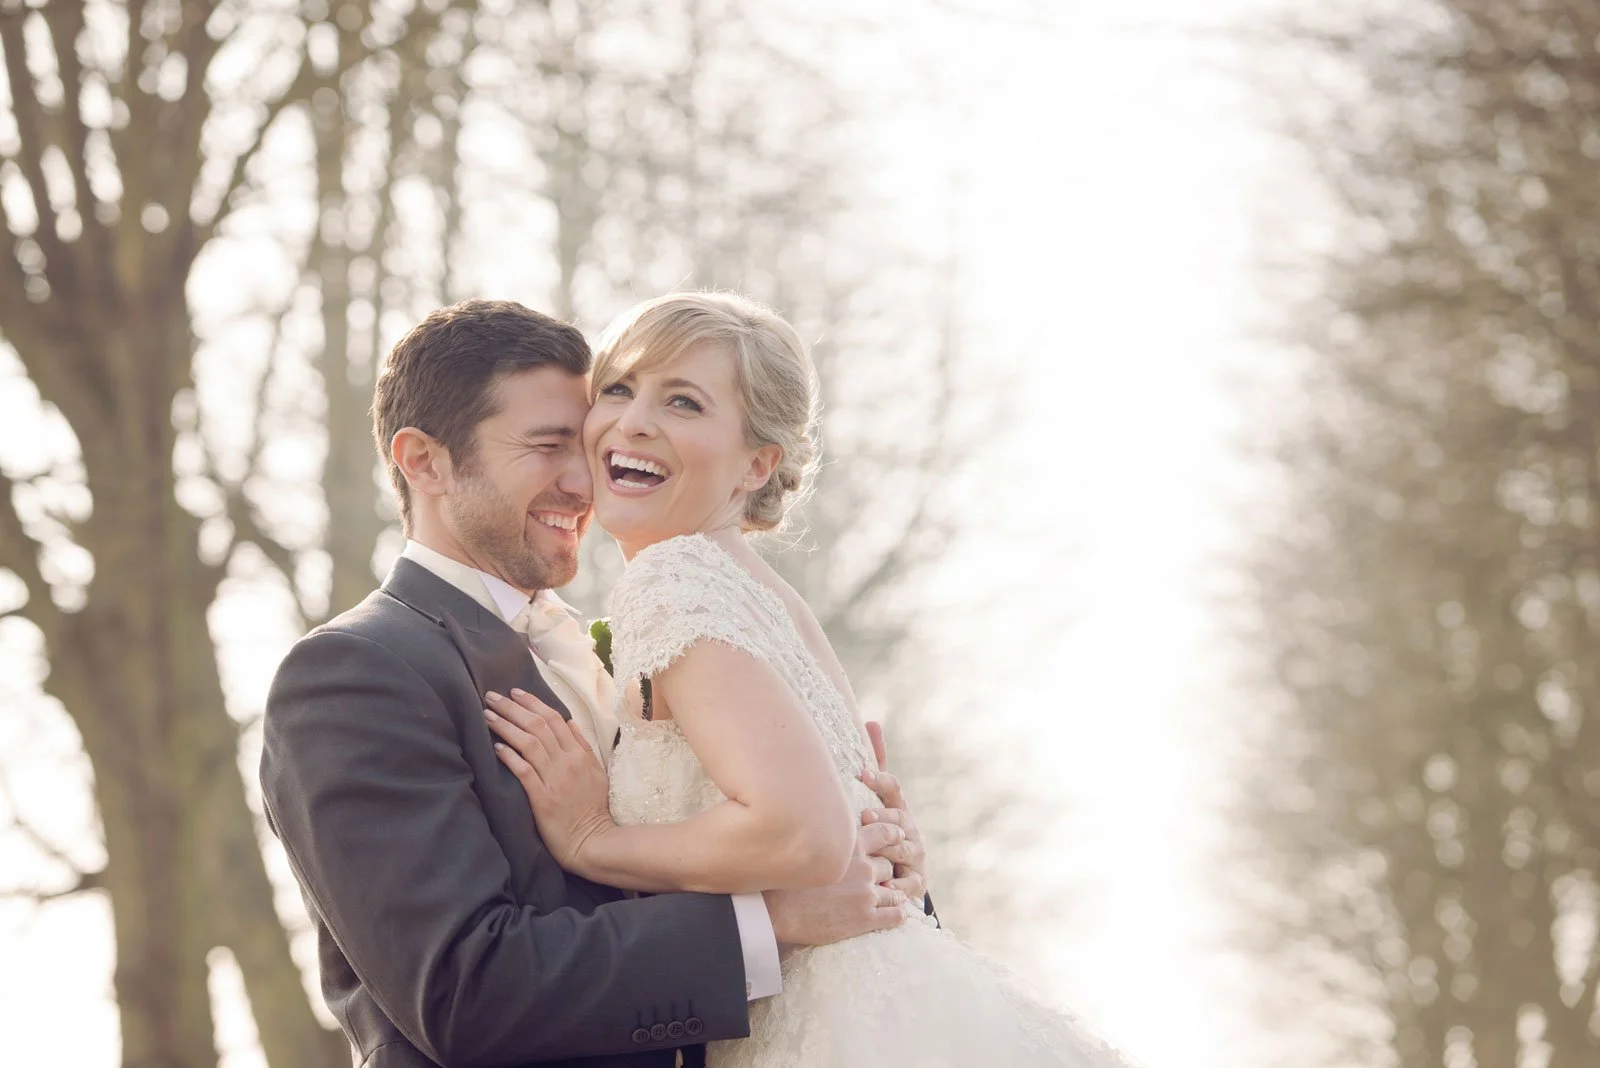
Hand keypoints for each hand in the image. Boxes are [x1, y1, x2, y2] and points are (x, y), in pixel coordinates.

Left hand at [485, 689, 613, 876]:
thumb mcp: (597, 772)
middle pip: (538, 726)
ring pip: (529, 743)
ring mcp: (555, 780)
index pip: (554, 719)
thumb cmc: (593, 809)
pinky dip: (511, 757)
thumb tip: (570, 722)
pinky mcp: (543, 799)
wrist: (594, 841)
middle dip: (513, 708)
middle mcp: (567, 762)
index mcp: (580, 754)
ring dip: (506, 726)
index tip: (514, 692)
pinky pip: (525, 772)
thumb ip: (583, 746)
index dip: (533, 703)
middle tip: (491, 696)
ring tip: (487, 715)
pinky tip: (496, 747)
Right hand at [763, 820, 907, 945]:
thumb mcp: (810, 847)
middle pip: (888, 865)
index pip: (884, 833)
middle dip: (885, 872)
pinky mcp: (865, 918)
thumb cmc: (784, 878)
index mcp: (850, 846)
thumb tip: (835, 835)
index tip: (898, 838)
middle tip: (880, 878)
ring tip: (891, 898)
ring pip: (894, 891)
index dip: (893, 836)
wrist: (774, 910)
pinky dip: (899, 914)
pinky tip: (897, 914)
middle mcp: (863, 867)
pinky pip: (895, 915)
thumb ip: (830, 841)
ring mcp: (866, 893)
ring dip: (893, 894)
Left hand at [859, 721, 927, 901]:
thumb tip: (871, 721)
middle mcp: (909, 829)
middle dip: (883, 817)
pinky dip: (899, 886)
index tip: (861, 774)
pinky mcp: (916, 882)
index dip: (878, 781)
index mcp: (898, 808)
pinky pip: (907, 883)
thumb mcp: (880, 798)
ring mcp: (914, 855)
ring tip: (875, 848)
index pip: (892, 789)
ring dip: (889, 849)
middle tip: (864, 815)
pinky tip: (887, 886)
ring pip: (902, 849)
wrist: (902, 873)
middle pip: (898, 819)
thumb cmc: (884, 828)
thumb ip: (876, 763)